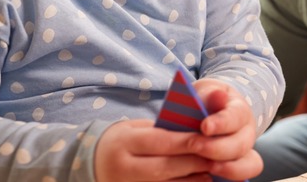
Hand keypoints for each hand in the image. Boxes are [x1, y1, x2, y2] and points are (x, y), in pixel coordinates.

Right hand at [94, 119, 212, 181]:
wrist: (92, 162)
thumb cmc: (123, 141)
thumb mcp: (135, 129)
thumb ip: (161, 130)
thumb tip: (195, 130)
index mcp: (124, 143)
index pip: (158, 142)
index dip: (184, 142)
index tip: (206, 139)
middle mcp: (123, 168)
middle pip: (163, 167)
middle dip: (192, 162)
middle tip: (214, 156)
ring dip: (190, 180)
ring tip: (210, 172)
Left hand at [194, 78, 262, 179]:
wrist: (208, 112)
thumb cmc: (204, 102)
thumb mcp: (204, 93)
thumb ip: (208, 95)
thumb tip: (218, 95)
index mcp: (239, 110)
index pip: (235, 116)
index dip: (221, 122)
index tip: (205, 126)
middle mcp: (247, 132)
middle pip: (241, 144)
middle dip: (217, 148)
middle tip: (194, 146)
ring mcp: (245, 151)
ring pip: (248, 163)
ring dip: (228, 167)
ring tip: (208, 167)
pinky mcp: (238, 166)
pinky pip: (242, 176)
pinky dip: (231, 177)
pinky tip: (212, 177)